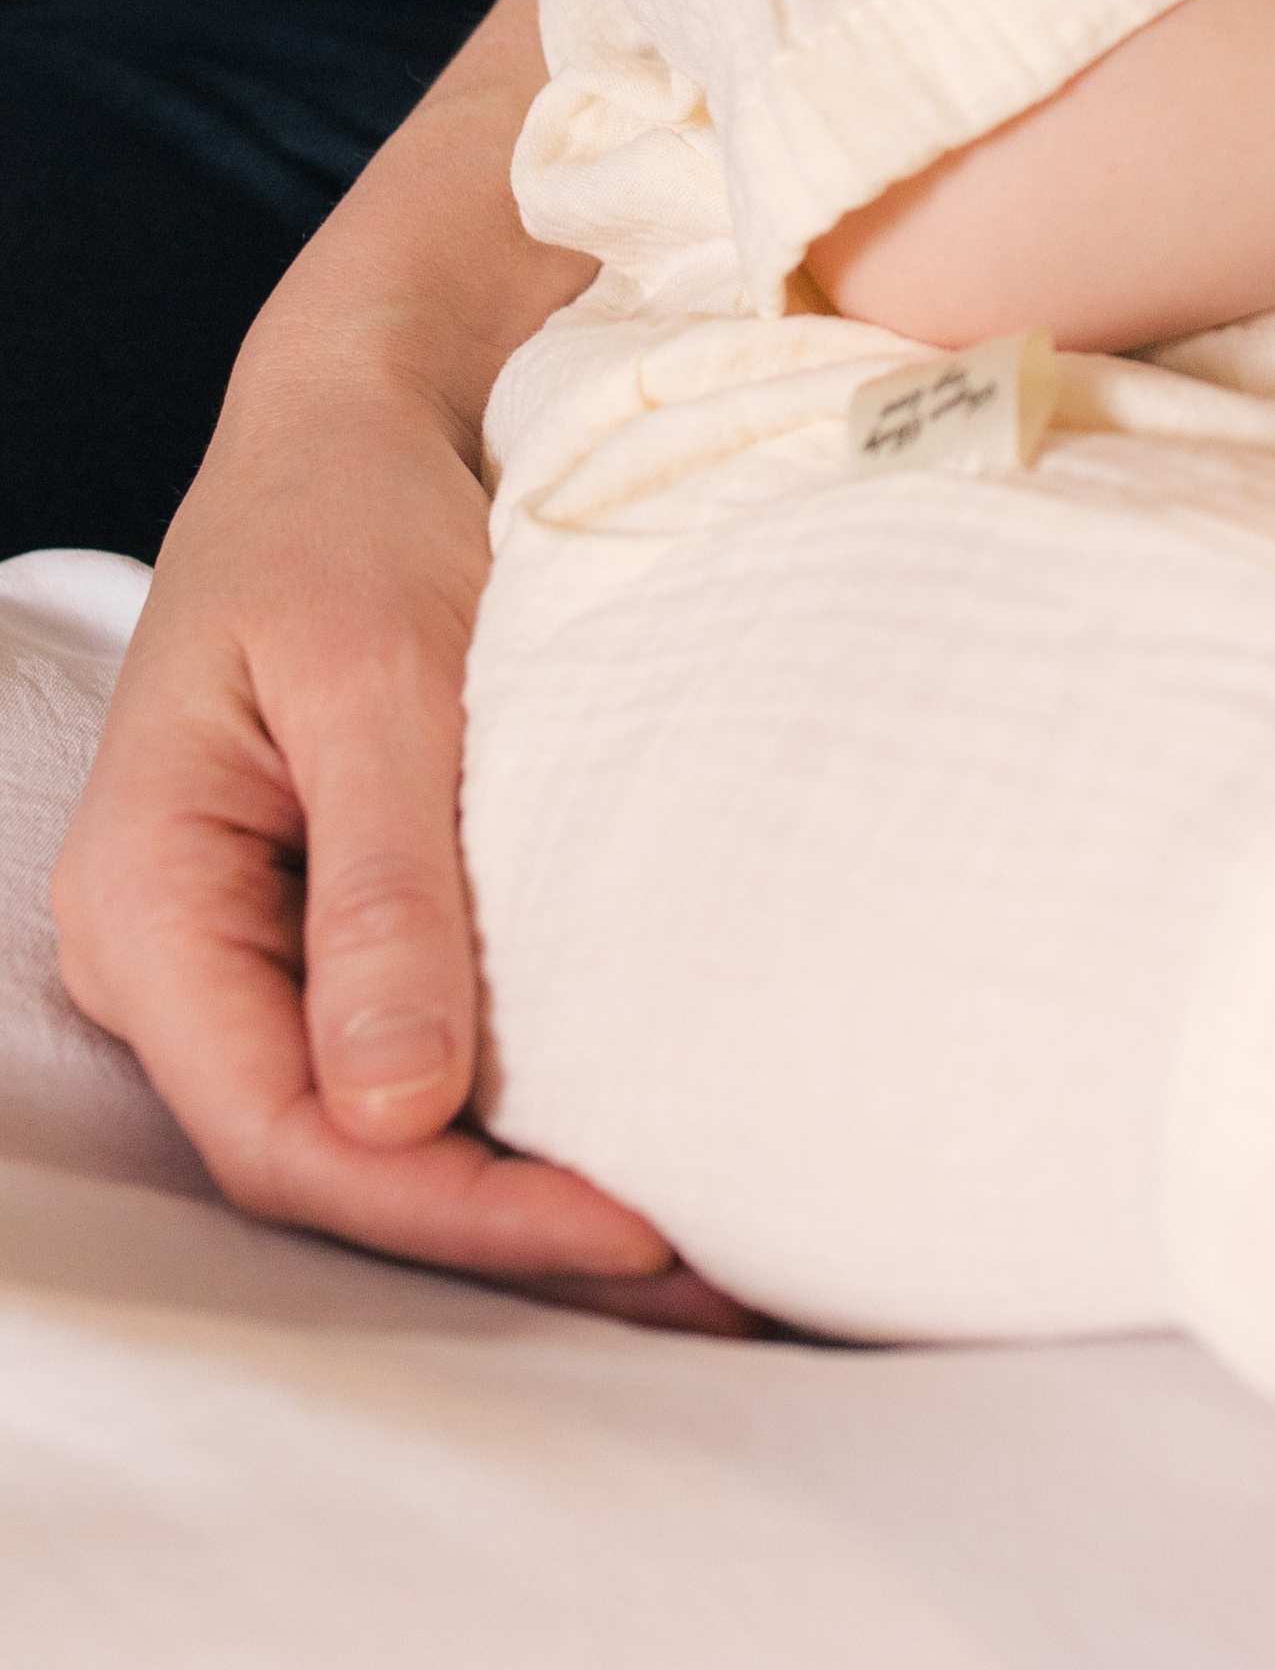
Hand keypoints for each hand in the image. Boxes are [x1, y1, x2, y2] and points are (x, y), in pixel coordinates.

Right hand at [50, 0, 734, 1312]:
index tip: (622, 1227)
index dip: (447, 1209)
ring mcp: (255, 945)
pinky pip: (415, 1052)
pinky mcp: (340, 920)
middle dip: (506, 1234)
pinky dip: (525, 1110)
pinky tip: (643, 1140)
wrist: (369, 410)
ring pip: (379, 1125)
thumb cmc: (352, 510)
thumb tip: (398, 1112)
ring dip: (527, 1192)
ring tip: (703, 1247)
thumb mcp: (376, 677)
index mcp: (149, 897)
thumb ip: (387, 887)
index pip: (282, 1129)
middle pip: (333, 1156)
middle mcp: (181, 950)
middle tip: (707, 1282)